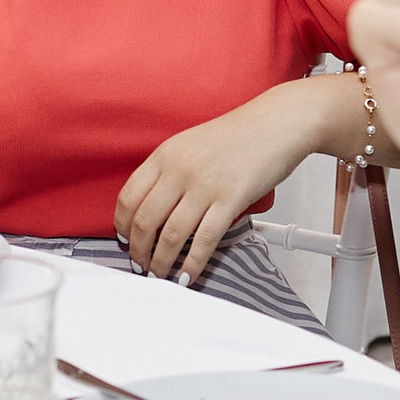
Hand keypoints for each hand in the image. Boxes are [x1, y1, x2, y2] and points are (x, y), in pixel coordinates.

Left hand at [116, 82, 332, 280]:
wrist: (276, 123)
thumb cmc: (238, 136)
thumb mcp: (190, 144)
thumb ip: (169, 171)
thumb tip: (153, 208)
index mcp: (165, 155)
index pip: (128, 197)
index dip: (122, 226)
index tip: (126, 240)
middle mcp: (180, 169)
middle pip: (145, 221)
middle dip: (139, 251)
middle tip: (141, 264)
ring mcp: (205, 185)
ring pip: (172, 235)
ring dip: (162, 262)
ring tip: (161, 275)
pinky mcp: (231, 199)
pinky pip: (205, 239)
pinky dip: (193, 264)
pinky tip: (188, 275)